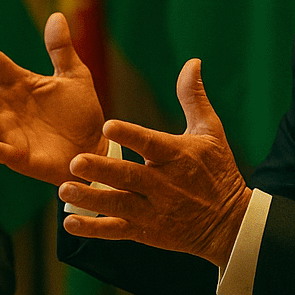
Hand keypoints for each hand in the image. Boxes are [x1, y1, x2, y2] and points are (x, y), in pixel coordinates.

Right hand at [0, 12, 107, 186]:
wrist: (94, 146)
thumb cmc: (80, 111)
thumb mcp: (74, 76)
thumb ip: (61, 49)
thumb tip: (57, 15)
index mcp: (20, 85)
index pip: (0, 68)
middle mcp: (10, 108)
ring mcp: (13, 134)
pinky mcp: (23, 158)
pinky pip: (8, 155)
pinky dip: (0, 151)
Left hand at [56, 59, 251, 265]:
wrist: (230, 224)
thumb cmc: (218, 171)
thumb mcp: (210, 132)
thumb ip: (193, 97)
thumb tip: (192, 62)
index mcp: (177, 156)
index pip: (150, 144)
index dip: (130, 135)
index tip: (107, 125)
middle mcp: (164, 184)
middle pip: (128, 176)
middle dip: (102, 170)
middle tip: (75, 162)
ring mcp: (154, 210)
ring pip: (118, 204)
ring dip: (90, 198)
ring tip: (64, 189)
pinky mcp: (147, 231)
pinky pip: (117, 230)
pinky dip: (94, 228)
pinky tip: (70, 222)